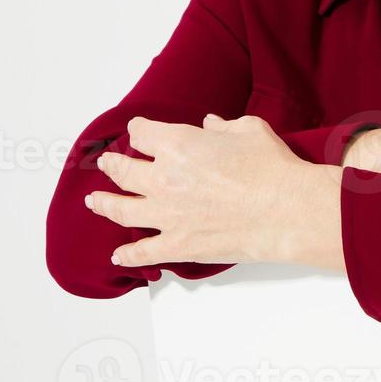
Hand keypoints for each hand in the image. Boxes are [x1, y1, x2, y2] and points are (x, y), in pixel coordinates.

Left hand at [85, 113, 316, 268]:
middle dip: (113, 165)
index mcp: (179, 144)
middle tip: (107, 163)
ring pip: (122, 210)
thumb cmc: (271, 168)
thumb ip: (223, 127)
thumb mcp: (249, 130)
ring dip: (105, 204)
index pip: (144, 134)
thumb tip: (211, 126)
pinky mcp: (178, 244)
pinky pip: (144, 251)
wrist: (285, 210)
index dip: (139, 130)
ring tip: (95, 201)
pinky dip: (128, 255)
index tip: (138, 131)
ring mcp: (167, 214)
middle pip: (124, 171)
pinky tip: (118, 255)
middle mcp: (164, 178)